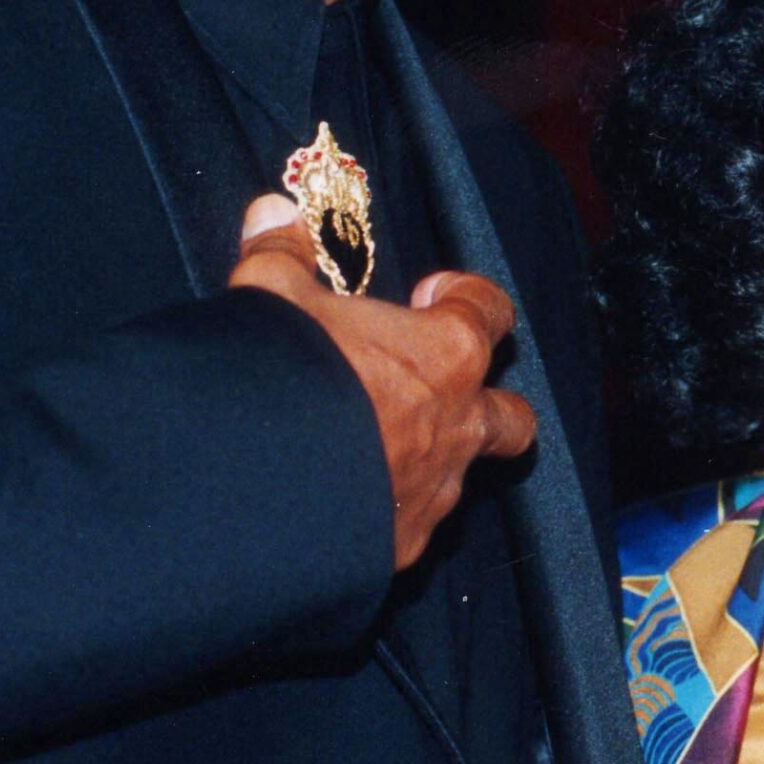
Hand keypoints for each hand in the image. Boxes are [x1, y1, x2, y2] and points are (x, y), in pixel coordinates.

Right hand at [228, 194, 537, 569]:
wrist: (252, 489)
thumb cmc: (282, 377)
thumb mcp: (270, 298)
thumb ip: (280, 255)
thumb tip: (272, 212)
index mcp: (446, 354)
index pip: (490, 312)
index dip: (468, 297)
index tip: (435, 293)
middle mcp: (458, 426)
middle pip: (511, 417)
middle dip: (488, 404)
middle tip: (436, 389)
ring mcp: (434, 494)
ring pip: (455, 479)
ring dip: (426, 462)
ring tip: (366, 453)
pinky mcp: (397, 551)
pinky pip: (404, 528)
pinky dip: (382, 516)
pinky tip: (337, 511)